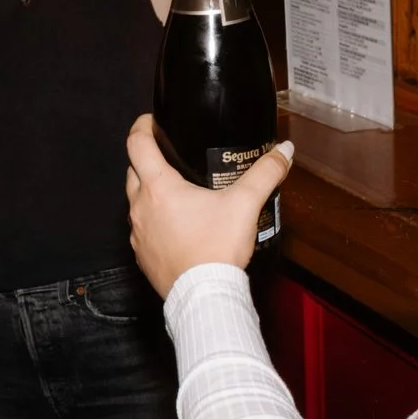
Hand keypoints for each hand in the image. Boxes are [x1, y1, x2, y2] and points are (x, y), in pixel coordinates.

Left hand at [124, 114, 293, 296]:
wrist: (204, 296)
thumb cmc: (217, 247)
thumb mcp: (245, 204)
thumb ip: (265, 173)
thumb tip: (284, 151)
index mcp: (159, 187)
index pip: (137, 144)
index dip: (142, 126)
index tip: (152, 122)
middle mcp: (140, 207)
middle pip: (133, 171)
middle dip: (146, 159)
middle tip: (169, 155)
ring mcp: (137, 234)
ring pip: (135, 202)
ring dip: (149, 193)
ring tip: (176, 191)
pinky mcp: (142, 256)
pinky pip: (141, 230)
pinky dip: (153, 221)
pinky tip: (176, 226)